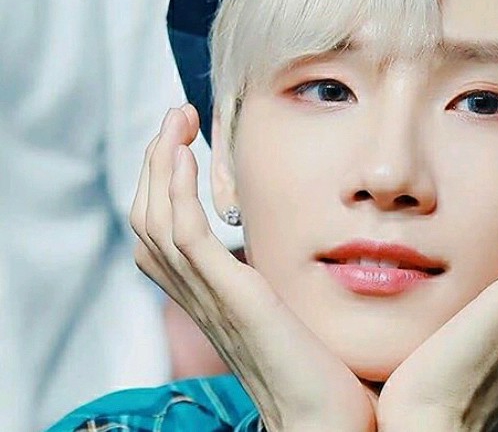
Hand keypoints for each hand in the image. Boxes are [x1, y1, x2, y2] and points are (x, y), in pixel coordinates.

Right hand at [130, 104, 376, 431]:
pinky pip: (186, 237)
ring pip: (155, 221)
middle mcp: (200, 295)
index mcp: (211, 296)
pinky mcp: (233, 297)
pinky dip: (177, 193)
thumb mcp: (291, 309)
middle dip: (154, 162)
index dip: (161, 183)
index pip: (162, 231)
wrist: (327, 420)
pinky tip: (185, 156)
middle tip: (174, 118)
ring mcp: (212, 296)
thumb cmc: (321, 371)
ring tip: (175, 122)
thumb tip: (297, 242)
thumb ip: (277, 277)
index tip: (183, 139)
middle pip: (147, 218)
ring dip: (159, 164)